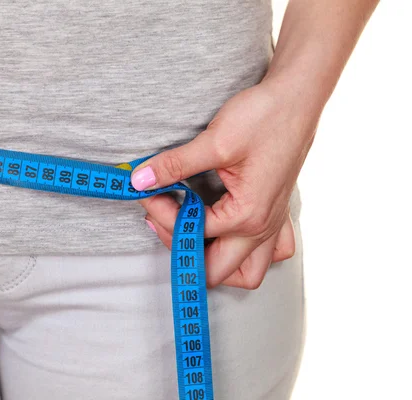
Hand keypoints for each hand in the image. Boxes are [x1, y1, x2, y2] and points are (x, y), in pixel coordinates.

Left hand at [131, 80, 317, 289]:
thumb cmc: (265, 117)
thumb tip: (140, 179)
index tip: (145, 191)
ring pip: (247, 272)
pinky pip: (267, 253)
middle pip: (216, 271)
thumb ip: (174, 165)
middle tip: (163, 220)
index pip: (193, 232)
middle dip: (184, 252)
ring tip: (191, 236)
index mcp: (248, 216)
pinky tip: (226, 232)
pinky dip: (245, 253)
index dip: (161, 213)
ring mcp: (273, 224)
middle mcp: (263, 228)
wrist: (298, 97)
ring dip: (217, 264)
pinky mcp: (276, 213)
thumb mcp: (214, 141)